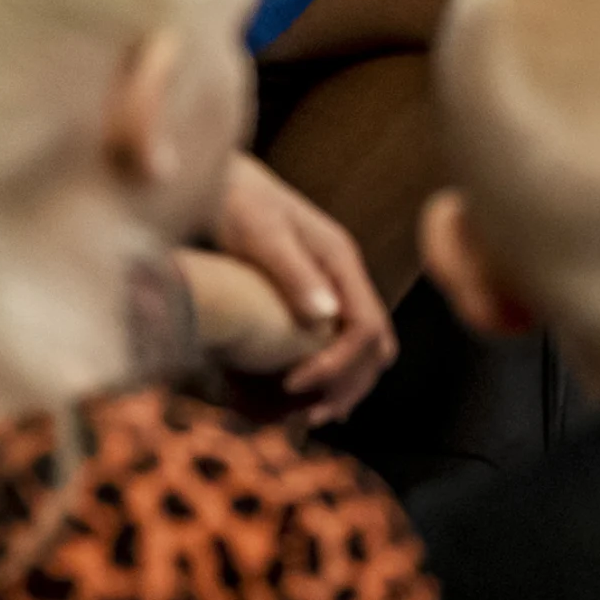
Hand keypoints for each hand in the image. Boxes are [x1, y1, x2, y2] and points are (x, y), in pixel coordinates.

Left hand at [204, 152, 392, 420]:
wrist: (223, 181)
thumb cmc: (237, 202)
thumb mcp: (262, 234)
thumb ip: (294, 272)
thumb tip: (326, 317)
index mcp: (340, 260)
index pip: (366, 326)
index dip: (337, 365)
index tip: (293, 387)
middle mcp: (345, 275)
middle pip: (376, 343)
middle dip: (350, 384)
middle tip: (311, 418)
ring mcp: (332, 284)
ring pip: (363, 346)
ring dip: (344, 384)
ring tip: (309, 416)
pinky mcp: (313, 293)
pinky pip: (337, 340)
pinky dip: (329, 372)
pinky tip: (302, 395)